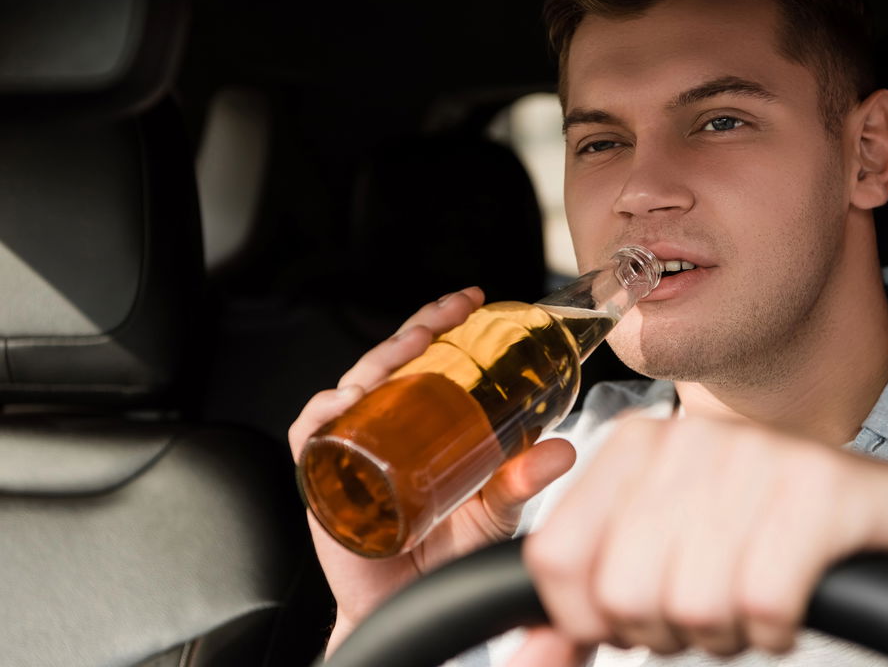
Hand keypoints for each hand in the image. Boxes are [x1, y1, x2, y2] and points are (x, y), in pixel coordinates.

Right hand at [287, 287, 576, 656]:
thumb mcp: (494, 510)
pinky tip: (346, 402)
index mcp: (421, 423)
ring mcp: (350, 449)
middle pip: (387, 363)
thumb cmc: (446, 554)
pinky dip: (322, 414)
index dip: (442, 324)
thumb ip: (523, 481)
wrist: (408, 603)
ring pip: (350, 387)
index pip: (426, 359)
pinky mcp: (321, 479)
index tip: (471, 301)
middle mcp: (384, 428)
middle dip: (414, 331)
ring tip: (407, 349)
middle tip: (445, 317)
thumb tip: (562, 450)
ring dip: (375, 362)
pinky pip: (308, 436)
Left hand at [515, 413, 887, 663]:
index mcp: (635, 445)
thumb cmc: (766, 547)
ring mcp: (761, 455)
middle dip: (669, 630)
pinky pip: (763, 601)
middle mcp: (691, 436)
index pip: (554, 561)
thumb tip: (523, 658)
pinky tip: (794, 600)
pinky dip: (777, 628)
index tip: (643, 612)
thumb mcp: (663, 569)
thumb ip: (584, 616)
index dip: (593, 618)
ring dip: (730, 631)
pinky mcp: (826, 489)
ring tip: (755, 596)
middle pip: (621, 592)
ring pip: (693, 605)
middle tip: (716, 602)